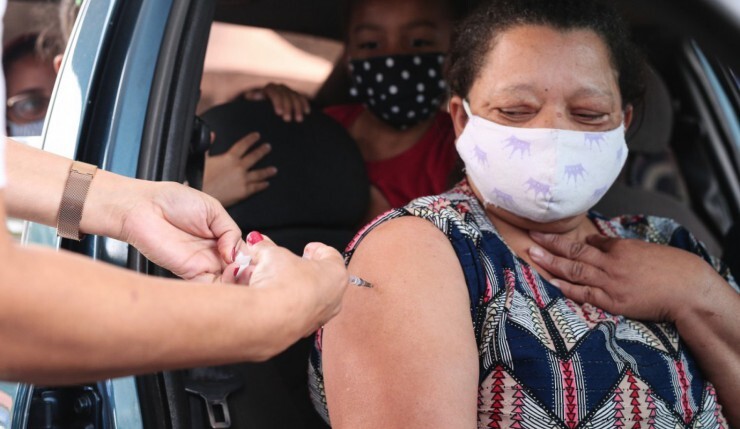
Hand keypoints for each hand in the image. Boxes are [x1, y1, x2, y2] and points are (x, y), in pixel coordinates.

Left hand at [115, 180, 243, 281]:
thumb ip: (231, 231)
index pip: (245, 255)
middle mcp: (213, 255)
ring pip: (228, 283)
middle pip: (239, 271)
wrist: (142, 207)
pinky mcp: (189, 274)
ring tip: (242, 268)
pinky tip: (230, 273)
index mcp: (221, 238)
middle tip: (252, 266)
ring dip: (239, 279)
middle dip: (249, 272)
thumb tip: (237, 253)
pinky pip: (210, 287)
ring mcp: (202, 266)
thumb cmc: (171, 201)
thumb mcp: (213, 209)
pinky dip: (223, 286)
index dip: (254, 258)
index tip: (260, 256)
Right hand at [203, 132, 276, 206]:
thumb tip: (212, 135)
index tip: (257, 136)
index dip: (251, 139)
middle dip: (262, 151)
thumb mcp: (202, 158)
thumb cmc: (200, 179)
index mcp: (229, 158)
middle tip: (268, 147)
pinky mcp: (244, 192)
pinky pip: (256, 187)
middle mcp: (239, 167)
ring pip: (259, 173)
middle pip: (254, 157)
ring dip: (267, 171)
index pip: (243, 145)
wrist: (202, 195)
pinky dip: (262, 185)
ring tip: (274, 169)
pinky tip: (266, 184)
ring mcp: (243, 180)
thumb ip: (208, 145)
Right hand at [222, 232, 348, 335]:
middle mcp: (334, 297)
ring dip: (293, 288)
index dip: (317, 249)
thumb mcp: (272, 255)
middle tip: (288, 264)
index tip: (308, 248)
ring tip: (273, 281)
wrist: (270, 319)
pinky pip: (297, 313)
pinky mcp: (304, 330)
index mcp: (336, 274)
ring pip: (309, 297)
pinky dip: (286, 306)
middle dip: (302, 269)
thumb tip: (258, 242)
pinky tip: (271, 299)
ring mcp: (321, 317)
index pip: (331, 255)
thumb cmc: (283, 285)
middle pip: (321, 277)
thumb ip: (266, 247)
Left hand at [244, 83, 310, 121]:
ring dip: (297, 108)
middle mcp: (279, 88)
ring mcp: (288, 91)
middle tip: (288, 120)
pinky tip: (307, 112)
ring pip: (295, 97)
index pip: (274, 92)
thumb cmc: (257, 109)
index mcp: (268, 89)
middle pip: (285, 95)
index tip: (279, 113)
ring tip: (298, 120)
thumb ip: (251, 99)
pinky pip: (301, 98)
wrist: (264, 108)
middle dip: (288, 107)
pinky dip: (304, 104)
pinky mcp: (295, 95)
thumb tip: (250, 95)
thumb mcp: (252, 104)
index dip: (277, 102)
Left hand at [527, 232, 723, 321]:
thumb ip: (615, 246)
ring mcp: (611, 284)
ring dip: (552, 263)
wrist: (688, 290)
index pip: (584, 242)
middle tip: (529, 238)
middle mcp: (611, 264)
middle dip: (549, 245)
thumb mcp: (642, 249)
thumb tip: (594, 242)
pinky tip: (552, 282)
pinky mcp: (614, 303)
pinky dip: (567, 288)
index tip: (541, 232)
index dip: (559, 237)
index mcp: (619, 248)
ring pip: (575, 272)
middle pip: (573, 253)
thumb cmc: (671, 267)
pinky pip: (585, 295)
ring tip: (533, 255)